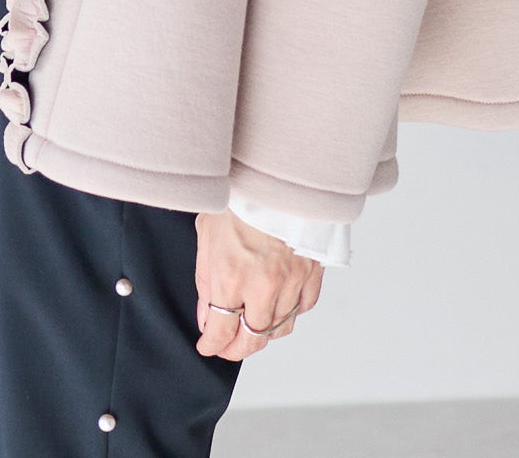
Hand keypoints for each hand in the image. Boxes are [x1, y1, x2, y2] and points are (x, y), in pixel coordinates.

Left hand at [193, 209, 324, 359]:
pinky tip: (280, 305)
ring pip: (279, 329)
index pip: (221, 332)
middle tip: (228, 347)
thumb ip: (206, 280)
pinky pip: (304, 308)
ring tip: (253, 328)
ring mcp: (291, 281)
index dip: (212, 345)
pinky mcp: (312, 272)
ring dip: (263, 334)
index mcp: (231, 276)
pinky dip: (292, 312)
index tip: (208, 346)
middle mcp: (262, 286)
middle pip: (252, 340)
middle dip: (236, 349)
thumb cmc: (241, 196)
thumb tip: (207, 314)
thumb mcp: (208, 234)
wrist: (278, 170)